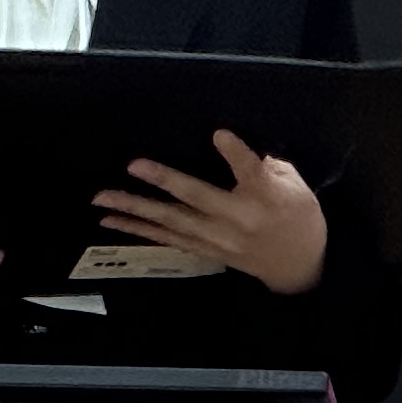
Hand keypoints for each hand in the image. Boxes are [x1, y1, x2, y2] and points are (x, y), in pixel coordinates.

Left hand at [95, 128, 326, 295]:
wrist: (299, 268)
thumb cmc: (298, 217)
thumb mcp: (296, 185)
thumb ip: (265, 166)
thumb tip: (232, 144)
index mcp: (267, 198)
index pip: (251, 172)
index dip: (235, 153)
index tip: (218, 134)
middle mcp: (239, 220)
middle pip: (197, 199)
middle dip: (164, 181)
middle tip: (133, 165)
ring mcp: (218, 239)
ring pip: (172, 222)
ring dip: (135, 210)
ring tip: (103, 199)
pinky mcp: (205, 250)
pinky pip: (167, 238)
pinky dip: (139, 230)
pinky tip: (114, 221)